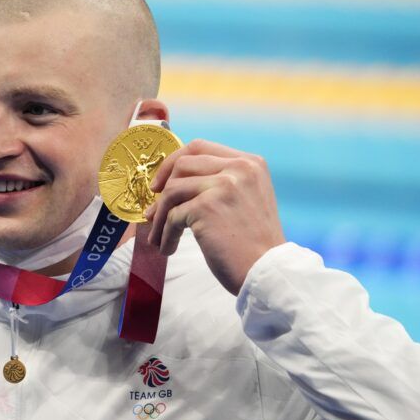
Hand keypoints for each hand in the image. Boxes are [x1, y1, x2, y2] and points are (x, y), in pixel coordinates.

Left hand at [145, 139, 284, 294]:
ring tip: (158, 237)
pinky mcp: (207, 207)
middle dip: (162, 188)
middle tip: (151, 211)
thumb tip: (171, 181)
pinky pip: (172, 216)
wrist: (268, 272)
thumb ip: (220, 182)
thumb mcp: (245, 199)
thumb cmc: (253, 243)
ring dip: (159, 217)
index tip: (161, 183)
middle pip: (182, 164)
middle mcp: (239, 168)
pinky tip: (168, 248)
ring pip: (172, 191)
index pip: (200, 147)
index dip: (174, 162)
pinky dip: (165, 234)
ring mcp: (222, 186)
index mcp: (249, 163)